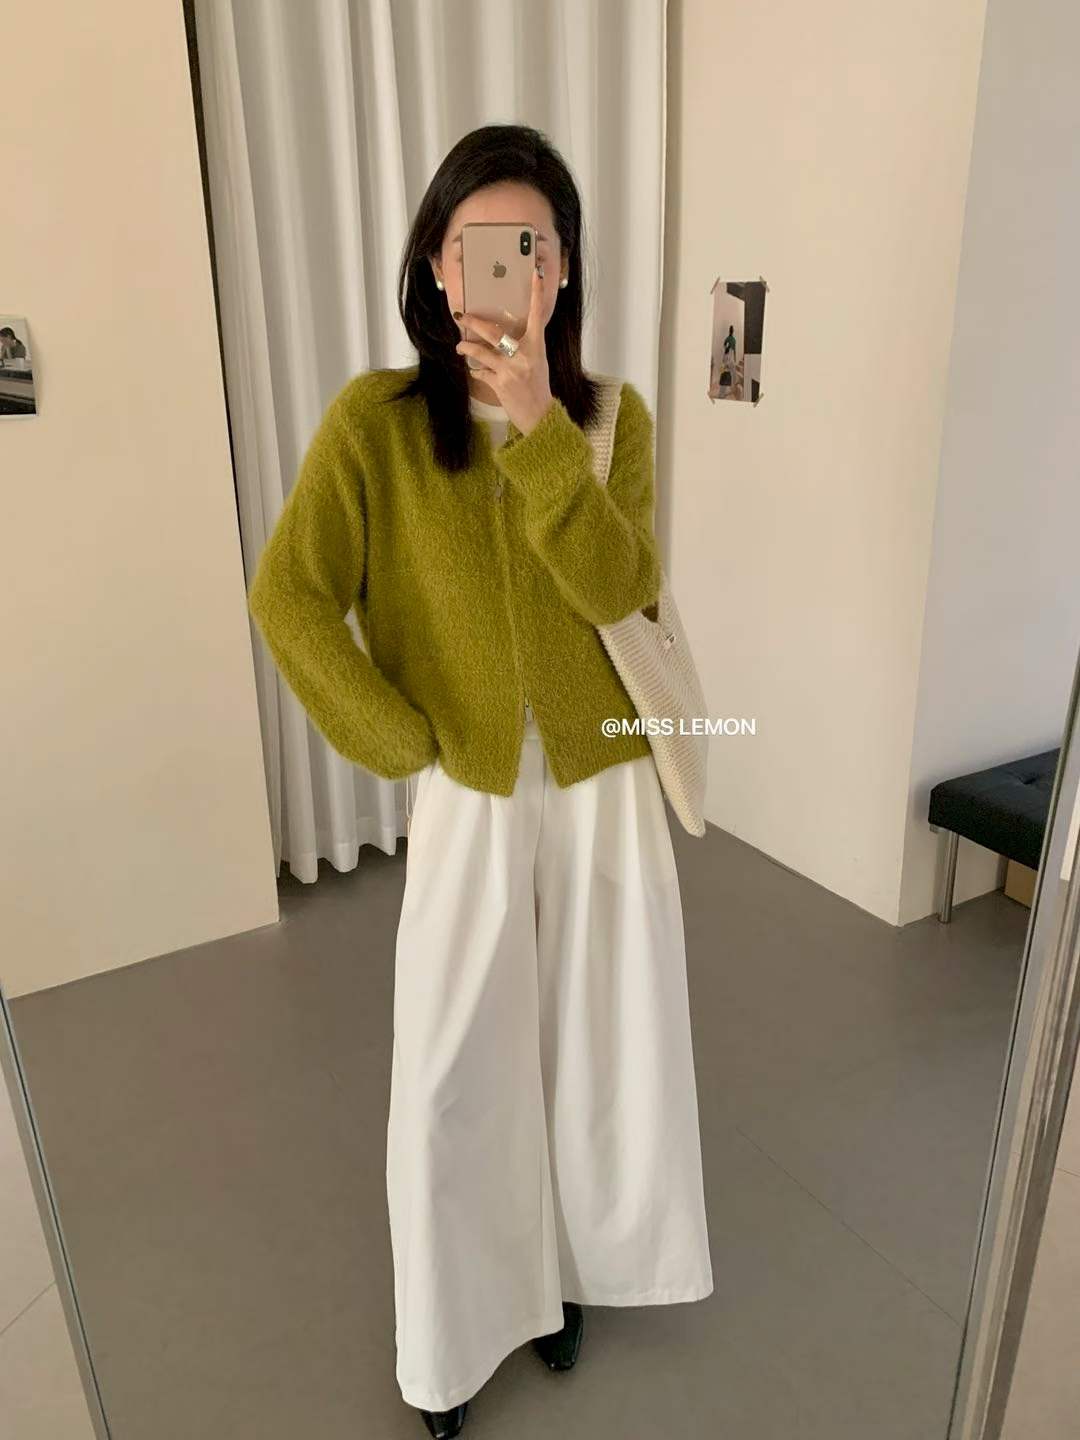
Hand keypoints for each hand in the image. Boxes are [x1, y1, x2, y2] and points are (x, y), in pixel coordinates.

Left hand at [454, 263, 554, 435]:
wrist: (541, 417)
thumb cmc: (538, 388)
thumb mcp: (538, 363)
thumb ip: (525, 347)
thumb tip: (505, 337)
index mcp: (537, 347)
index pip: (537, 316)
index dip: (536, 294)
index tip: (536, 274)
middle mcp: (524, 356)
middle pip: (494, 332)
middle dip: (474, 322)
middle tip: (460, 315)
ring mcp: (511, 370)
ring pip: (480, 352)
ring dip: (466, 348)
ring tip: (459, 347)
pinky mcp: (500, 385)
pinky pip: (481, 373)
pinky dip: (477, 372)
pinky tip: (477, 372)